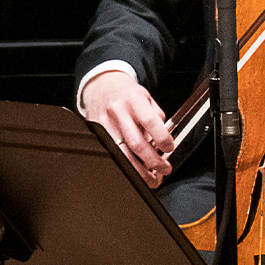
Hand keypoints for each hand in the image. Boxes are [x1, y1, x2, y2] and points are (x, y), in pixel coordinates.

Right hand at [81, 70, 173, 187]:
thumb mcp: (147, 98)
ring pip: (121, 154)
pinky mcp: (94, 134)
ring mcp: (104, 124)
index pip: (150, 121)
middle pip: (136, 143)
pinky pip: (110, 155)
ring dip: (138, 171)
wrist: (103, 86)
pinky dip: (123, 166)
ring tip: (152, 178)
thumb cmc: (128, 94)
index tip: (170, 148)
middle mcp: (117, 112)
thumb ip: (157, 118)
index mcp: (134, 100)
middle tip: (164, 169)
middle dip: (153, 161)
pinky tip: (133, 172)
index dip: (162, 138)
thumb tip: (164, 142)